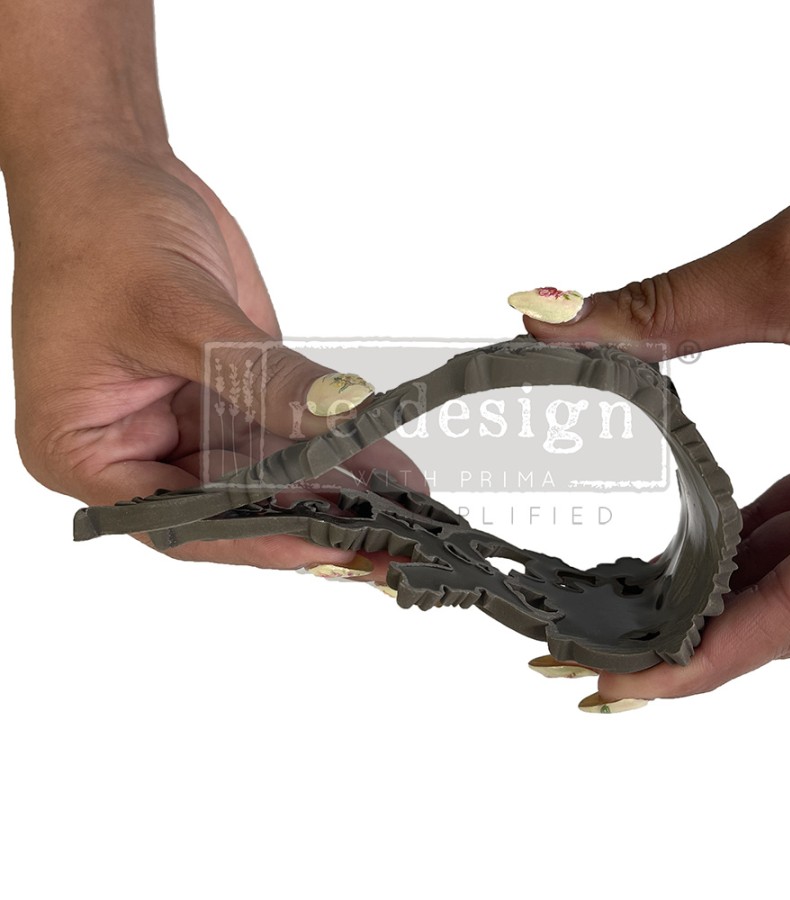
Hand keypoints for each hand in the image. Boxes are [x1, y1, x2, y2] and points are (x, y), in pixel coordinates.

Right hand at [10, 147, 424, 572]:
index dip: (251, 537)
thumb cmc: (97, 229)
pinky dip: (334, 446)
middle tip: (379, 540)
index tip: (320, 542)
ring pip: (270, 477)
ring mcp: (190, 425)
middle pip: (230, 508)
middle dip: (307, 519)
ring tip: (399, 508)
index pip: (174, 519)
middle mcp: (140, 449)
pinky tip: (384, 461)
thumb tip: (334, 415)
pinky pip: (288, 432)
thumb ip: (258, 374)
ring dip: (333, 489)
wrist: (112, 172)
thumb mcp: (177, 308)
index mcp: (86, 449)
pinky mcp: (231, 396)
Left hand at [511, 138, 789, 703]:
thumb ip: (668, 309)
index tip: (608, 687)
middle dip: (684, 628)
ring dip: (709, 580)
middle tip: (582, 646)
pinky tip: (683, 534)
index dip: (694, 663)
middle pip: (787, 602)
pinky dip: (742, 524)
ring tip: (617, 603)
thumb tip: (550, 318)